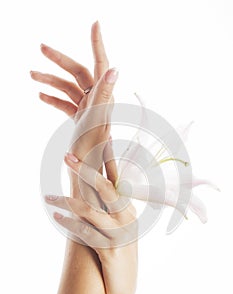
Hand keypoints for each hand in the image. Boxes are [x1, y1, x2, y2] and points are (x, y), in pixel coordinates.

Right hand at [30, 21, 117, 163]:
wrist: (88, 173)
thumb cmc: (93, 151)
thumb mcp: (96, 121)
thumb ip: (104, 95)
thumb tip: (114, 68)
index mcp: (102, 97)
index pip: (100, 64)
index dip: (97, 43)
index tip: (95, 23)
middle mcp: (97, 100)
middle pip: (77, 72)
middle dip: (59, 59)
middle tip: (40, 47)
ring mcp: (87, 108)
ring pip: (68, 87)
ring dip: (50, 80)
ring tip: (31, 76)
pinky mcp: (80, 118)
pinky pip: (66, 103)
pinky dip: (54, 98)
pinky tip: (41, 95)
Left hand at [45, 152, 137, 293]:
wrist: (124, 284)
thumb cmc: (120, 250)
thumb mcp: (119, 225)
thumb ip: (110, 205)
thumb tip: (94, 185)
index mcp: (128, 207)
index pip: (117, 177)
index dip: (109, 157)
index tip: (101, 138)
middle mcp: (126, 217)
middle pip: (105, 187)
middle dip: (84, 170)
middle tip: (66, 156)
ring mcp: (118, 233)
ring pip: (90, 210)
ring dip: (65, 201)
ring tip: (47, 197)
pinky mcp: (108, 250)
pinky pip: (84, 232)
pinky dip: (68, 223)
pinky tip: (56, 218)